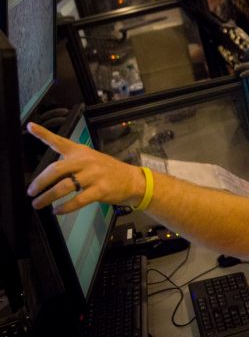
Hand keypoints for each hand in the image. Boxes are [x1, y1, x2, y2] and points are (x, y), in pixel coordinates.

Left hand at [26, 122, 144, 213]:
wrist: (131, 180)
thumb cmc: (107, 171)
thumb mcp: (90, 159)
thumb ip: (71, 163)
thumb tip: (47, 176)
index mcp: (80, 151)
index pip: (60, 141)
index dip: (43, 134)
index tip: (30, 126)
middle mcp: (86, 161)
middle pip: (57, 169)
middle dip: (40, 182)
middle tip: (31, 191)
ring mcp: (93, 175)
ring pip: (64, 187)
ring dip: (48, 197)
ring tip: (38, 204)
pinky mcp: (100, 190)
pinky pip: (78, 200)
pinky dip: (65, 207)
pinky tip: (58, 210)